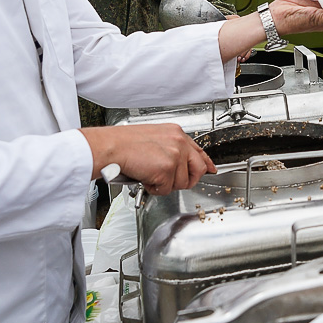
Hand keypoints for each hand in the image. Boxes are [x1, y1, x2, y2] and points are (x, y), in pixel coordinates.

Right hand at [81, 122, 216, 195]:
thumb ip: (171, 148)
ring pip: (182, 183)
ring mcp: (175, 156)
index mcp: (176, 133)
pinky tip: (145, 178)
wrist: (111, 147)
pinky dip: (154, 188)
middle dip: (187, 180)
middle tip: (170, 181)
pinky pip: (166, 190)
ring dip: (165, 184)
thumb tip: (179, 162)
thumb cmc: (124, 143)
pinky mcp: (167, 169)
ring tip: (150, 175)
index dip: (206, 163)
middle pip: (198, 169)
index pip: (199, 151)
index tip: (211, 169)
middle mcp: (179, 142)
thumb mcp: (154, 137)